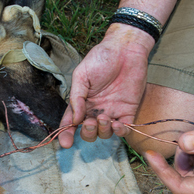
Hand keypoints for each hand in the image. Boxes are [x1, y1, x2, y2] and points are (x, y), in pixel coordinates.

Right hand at [58, 24, 153, 147]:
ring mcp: (112, 112)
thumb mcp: (82, 75)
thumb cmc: (101, 58)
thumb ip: (77, 98)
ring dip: (103, 130)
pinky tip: (118, 124)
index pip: (71, 122)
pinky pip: (124, 130)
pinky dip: (120, 131)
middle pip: (89, 132)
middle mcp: (96, 110)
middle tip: (90, 122)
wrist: (125, 49)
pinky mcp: (128, 111)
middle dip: (87, 133)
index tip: (65, 143)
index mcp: (82, 102)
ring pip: (105, 133)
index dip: (66, 134)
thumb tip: (74, 120)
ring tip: (104, 118)